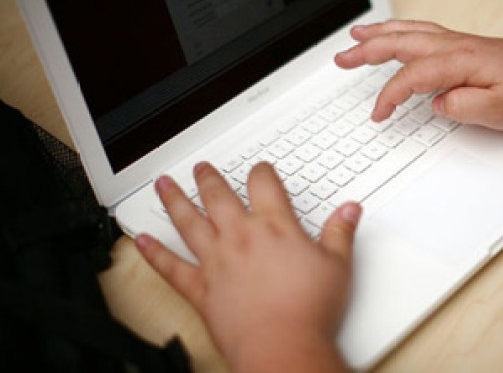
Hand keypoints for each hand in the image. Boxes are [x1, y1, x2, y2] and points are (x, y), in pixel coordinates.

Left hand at [135, 162, 359, 371]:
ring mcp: (216, 261)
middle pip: (219, 196)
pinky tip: (141, 240)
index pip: (264, 184)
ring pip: (188, 222)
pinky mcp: (201, 288)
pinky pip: (170, 266)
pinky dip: (153, 253)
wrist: (282, 346)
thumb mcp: (338, 266)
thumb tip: (349, 210)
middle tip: (201, 168)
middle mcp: (241, 237)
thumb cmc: (309, 310)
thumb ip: (340, 233)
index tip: (260, 169)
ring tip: (163, 185)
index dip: (261, 171)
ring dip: (174, 201)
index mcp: (275, 227)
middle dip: (209, 179)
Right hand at [335, 20, 502, 130]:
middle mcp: (455, 46)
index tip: (379, 114)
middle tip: (341, 58)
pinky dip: (400, 31)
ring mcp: (458, 43)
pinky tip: (395, 34)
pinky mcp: (463, 47)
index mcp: (459, 60)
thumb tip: (437, 103)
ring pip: (409, 32)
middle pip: (400, 43)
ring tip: (356, 36)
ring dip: (380, 34)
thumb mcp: (499, 110)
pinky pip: (422, 33)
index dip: (389, 96)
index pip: (411, 76)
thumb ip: (463, 107)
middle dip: (367, 51)